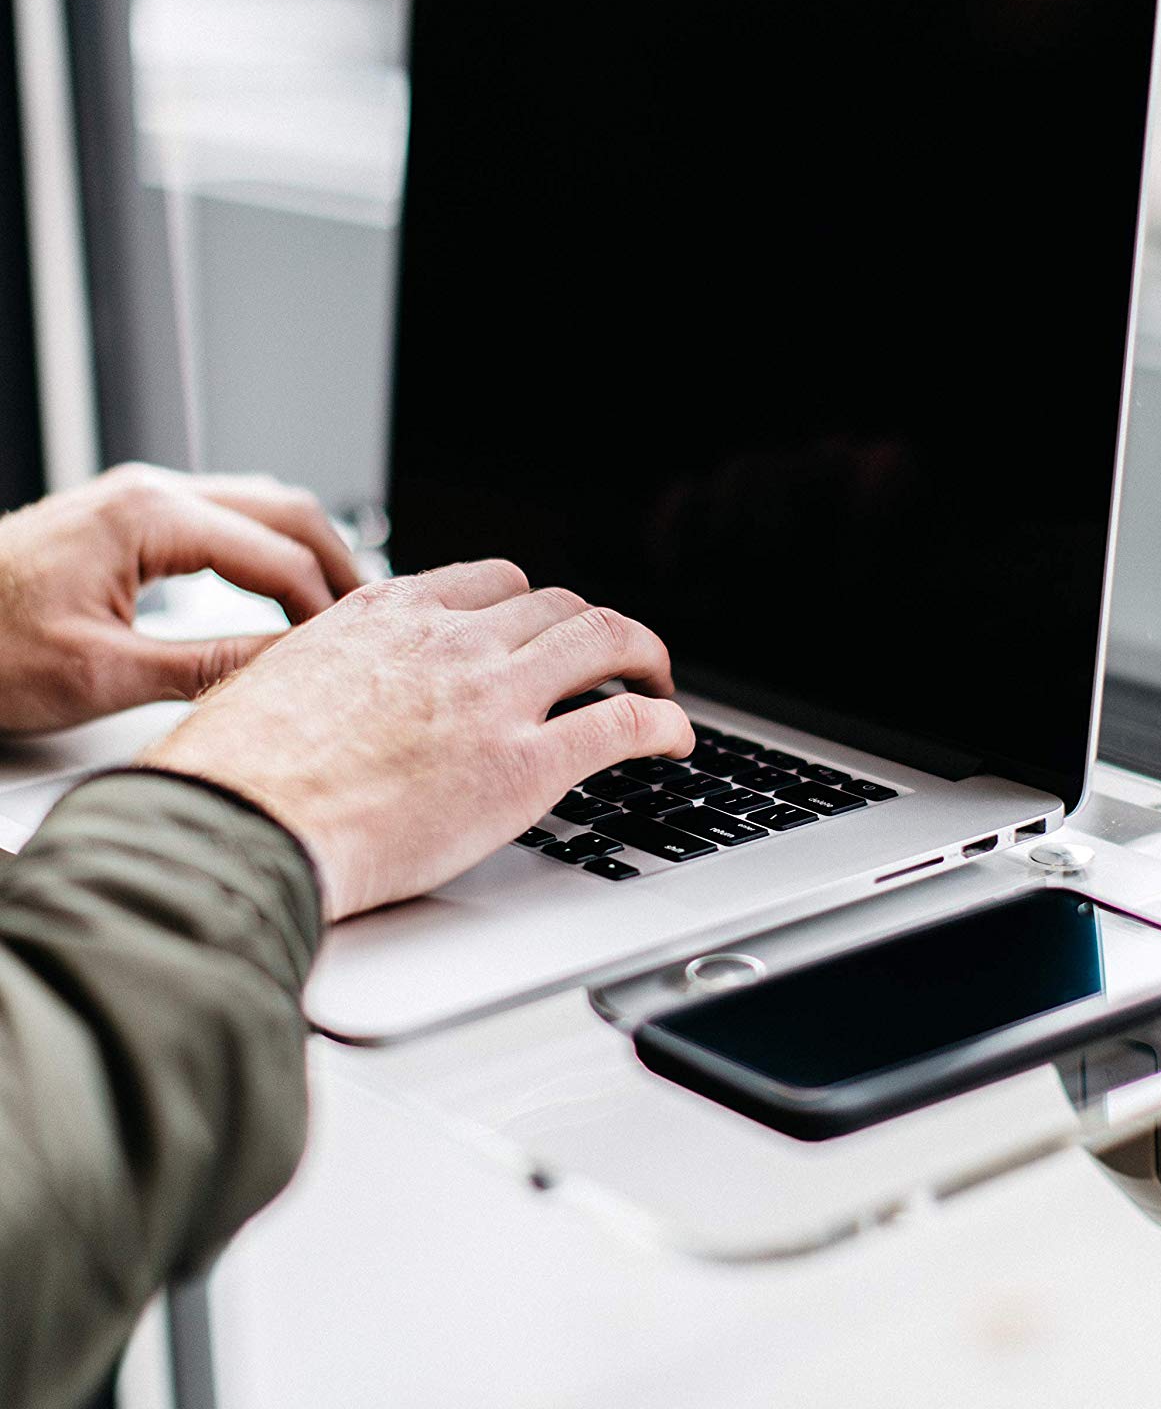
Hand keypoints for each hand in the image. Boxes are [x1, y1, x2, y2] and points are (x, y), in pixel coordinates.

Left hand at [0, 464, 361, 732]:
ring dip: (308, 551)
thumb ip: (211, 664)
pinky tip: (283, 587)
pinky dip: (271, 547)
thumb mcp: (103, 673)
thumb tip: (293, 666)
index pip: (277, 558)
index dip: (325, 609)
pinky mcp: (130, 514)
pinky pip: (228, 514)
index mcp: (149, 517)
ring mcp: (140, 496)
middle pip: (286, 511)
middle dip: (338, 566)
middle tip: (372, 623)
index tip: (350, 655)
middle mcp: (151, 490)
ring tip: (339, 607)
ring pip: (261, 504)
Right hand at [142, 562, 693, 920]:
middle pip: (557, 606)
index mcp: (389, 613)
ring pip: (603, 641)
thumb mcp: (275, 681)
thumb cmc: (237, 772)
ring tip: (659, 680)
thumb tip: (336, 687)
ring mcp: (494, 697)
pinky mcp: (526, 764)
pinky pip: (623, 722)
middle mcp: (451, 640)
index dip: (530, 607)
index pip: (490, 582)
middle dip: (593, 626)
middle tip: (611, 656)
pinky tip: (674, 736)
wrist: (239, 826)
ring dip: (644, 655)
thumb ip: (332, 667)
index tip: (541, 627)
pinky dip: (663, 722)